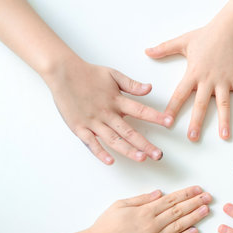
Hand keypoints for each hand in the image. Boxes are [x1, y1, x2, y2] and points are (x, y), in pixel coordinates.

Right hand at [45, 58, 166, 164]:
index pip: (141, 110)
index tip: (169, 123)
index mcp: (117, 100)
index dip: (156, 117)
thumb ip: (132, 84)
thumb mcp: (113, 75)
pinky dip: (100, 152)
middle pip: (130, 131)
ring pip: (113, 139)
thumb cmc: (89, 73)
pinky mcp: (79, 127)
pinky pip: (91, 142)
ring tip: (141, 158)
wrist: (62, 71)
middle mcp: (107, 113)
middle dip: (146, 144)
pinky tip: (110, 161)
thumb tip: (149, 88)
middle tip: (159, 155)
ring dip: (128, 150)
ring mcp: (93, 121)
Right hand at [86, 186, 211, 232]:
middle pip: (179, 211)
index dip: (186, 194)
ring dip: (195, 217)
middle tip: (208, 197)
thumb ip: (141, 199)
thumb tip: (159, 193)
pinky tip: (195, 231)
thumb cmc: (105, 226)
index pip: (171, 200)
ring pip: (179, 226)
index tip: (198, 189)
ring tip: (206, 210)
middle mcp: (152, 224)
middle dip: (195, 202)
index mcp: (144, 211)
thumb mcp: (120, 205)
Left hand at [145, 24, 232, 141]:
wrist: (229, 28)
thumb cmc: (206, 35)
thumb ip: (164, 48)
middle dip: (197, 122)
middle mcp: (208, 79)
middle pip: (201, 104)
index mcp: (193, 73)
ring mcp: (224, 80)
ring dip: (224, 120)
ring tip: (224, 136)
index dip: (173, 109)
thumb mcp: (182, 41)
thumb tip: (147, 51)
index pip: (180, 94)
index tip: (167, 122)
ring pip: (223, 104)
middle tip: (193, 137)